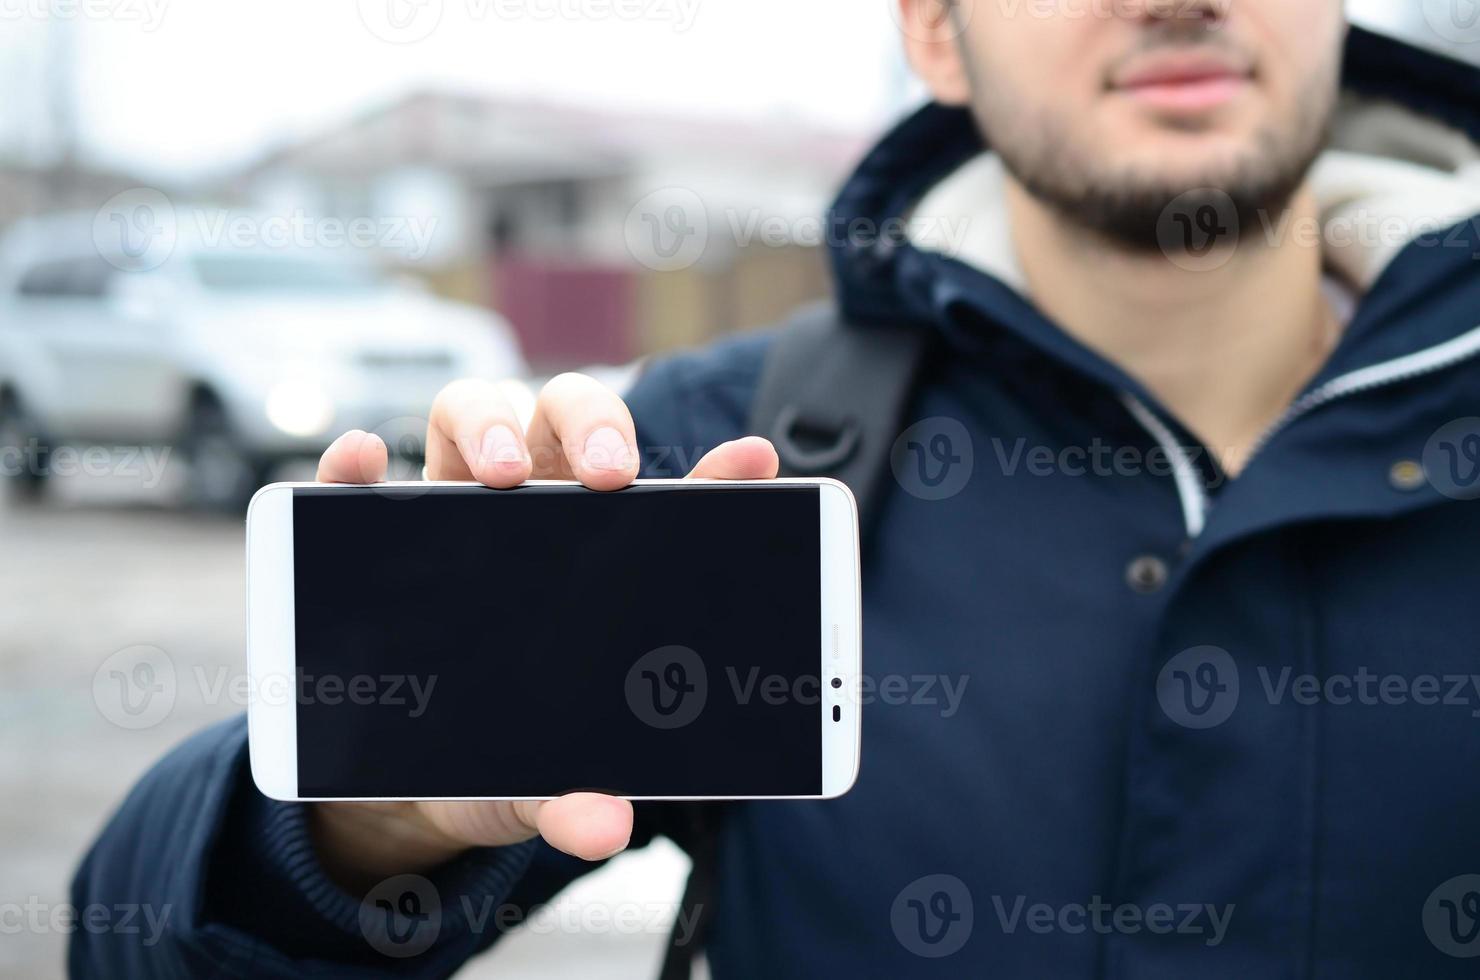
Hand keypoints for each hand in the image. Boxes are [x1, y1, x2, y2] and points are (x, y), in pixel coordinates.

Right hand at [306, 373, 778, 890]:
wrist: (398, 782)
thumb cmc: (499, 754)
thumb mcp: (541, 780)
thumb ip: (573, 801)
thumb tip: (605, 829)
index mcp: (600, 560)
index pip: (667, 500)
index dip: (717, 471)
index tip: (755, 458)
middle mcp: (532, 512)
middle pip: (569, 421)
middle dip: (595, 426)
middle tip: (607, 476)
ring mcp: (450, 509)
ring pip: (475, 414)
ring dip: (493, 423)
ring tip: (501, 474)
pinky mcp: (369, 529)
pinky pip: (358, 472)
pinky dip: (358, 457)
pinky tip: (365, 461)